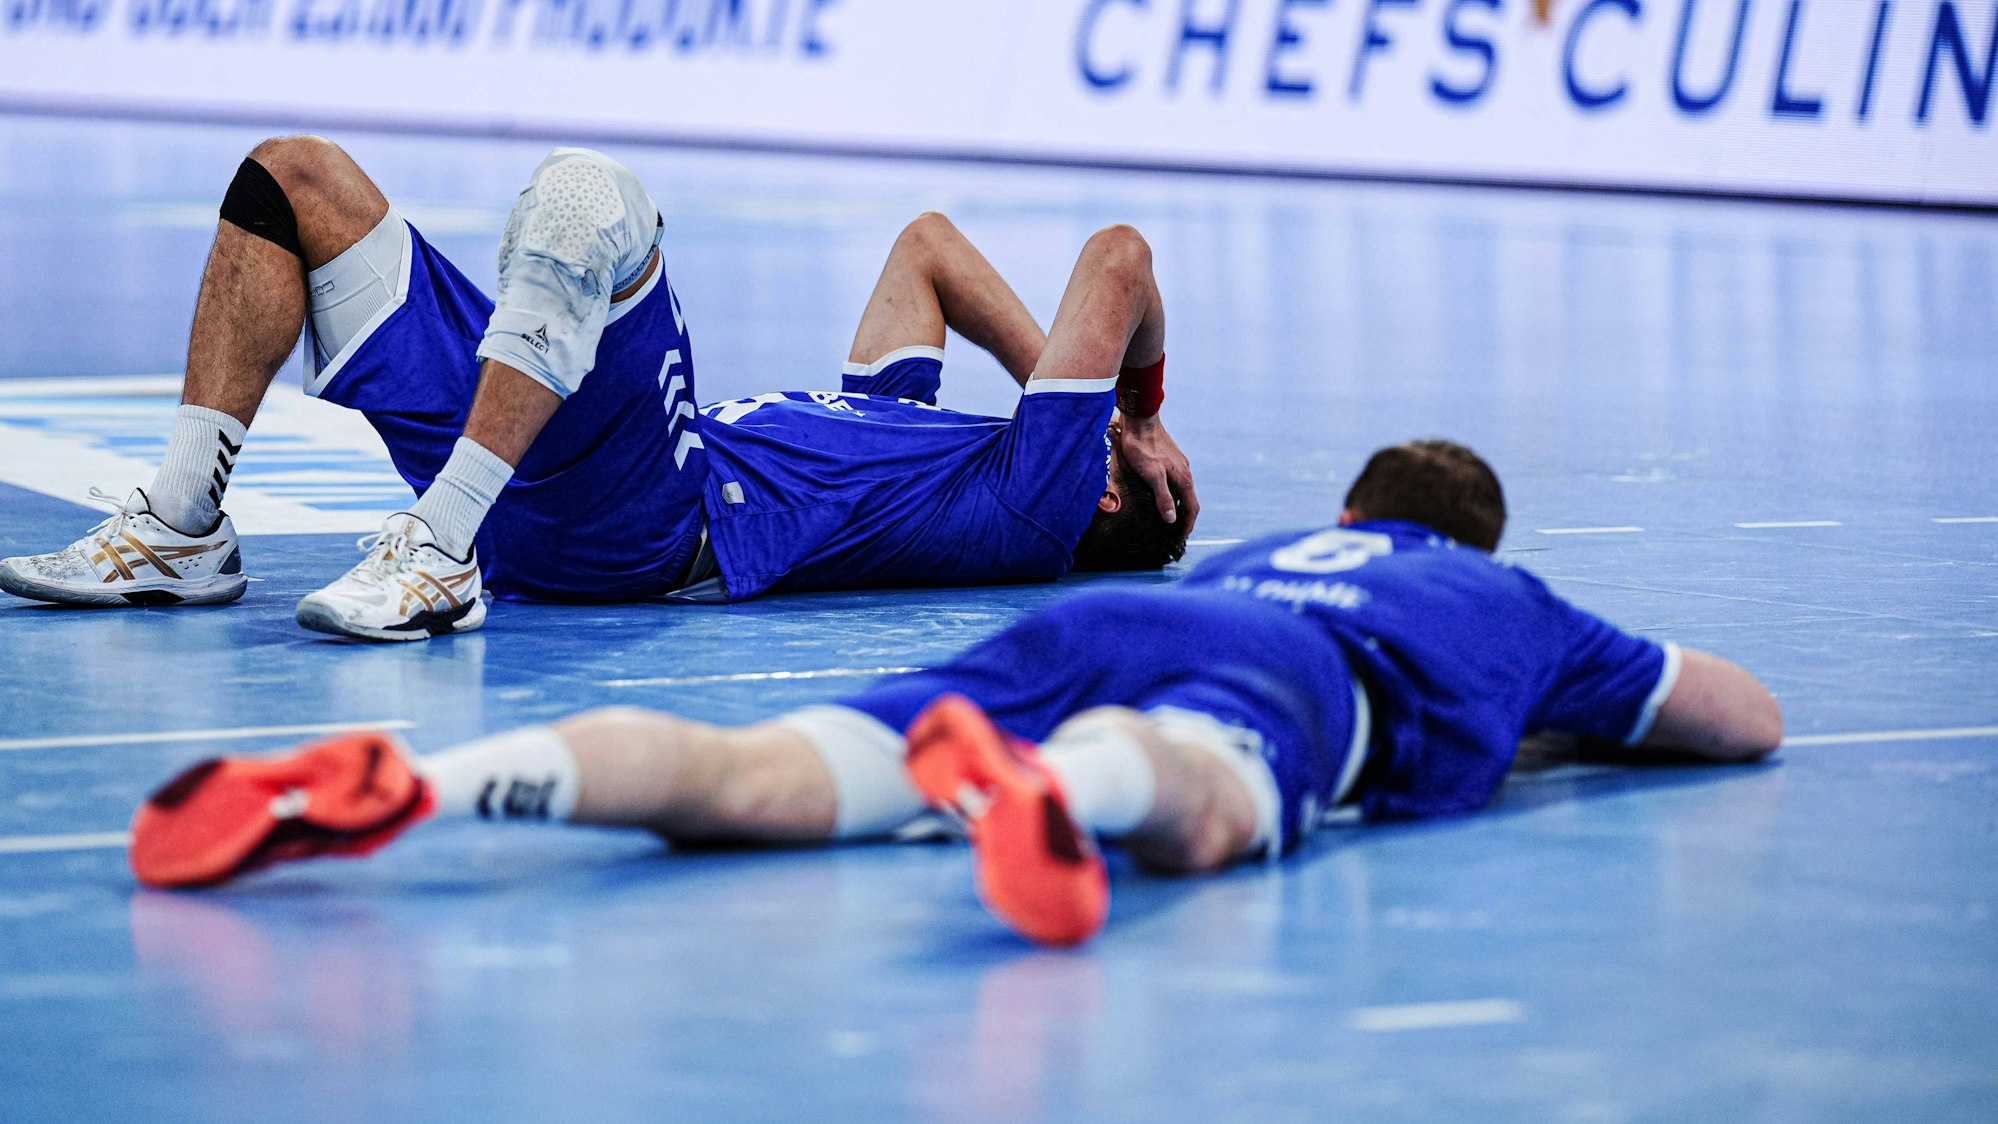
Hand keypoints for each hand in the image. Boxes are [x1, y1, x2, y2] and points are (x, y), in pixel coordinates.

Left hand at [1113, 412, 1198, 534]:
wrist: (1140, 419)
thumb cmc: (1143, 448)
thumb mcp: (1152, 476)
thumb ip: (1163, 497)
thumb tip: (1172, 519)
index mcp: (1184, 478)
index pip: (1192, 508)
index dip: (1187, 525)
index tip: (1181, 539)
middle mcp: (1185, 471)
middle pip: (1190, 500)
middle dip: (1185, 518)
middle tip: (1176, 533)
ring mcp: (1178, 464)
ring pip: (1184, 490)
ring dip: (1180, 506)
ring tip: (1170, 518)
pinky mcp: (1170, 458)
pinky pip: (1177, 482)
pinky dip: (1174, 494)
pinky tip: (1163, 495)